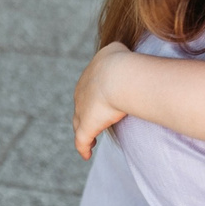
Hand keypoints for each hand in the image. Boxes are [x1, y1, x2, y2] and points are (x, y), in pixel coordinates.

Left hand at [73, 43, 134, 157]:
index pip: (88, 87)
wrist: (119, 77)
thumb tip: (126, 55)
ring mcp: (82, 110)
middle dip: (87, 113)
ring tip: (91, 141)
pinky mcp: (86, 127)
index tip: (102, 101)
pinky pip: (81, 141)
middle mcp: (81, 92)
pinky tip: (86, 155)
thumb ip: (119, 53)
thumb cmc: (125, 64)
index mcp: (90, 75)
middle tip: (96, 120)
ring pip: (78, 123)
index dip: (94, 95)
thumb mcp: (119, 50)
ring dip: (83, 131)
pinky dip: (83, 147)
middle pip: (81, 105)